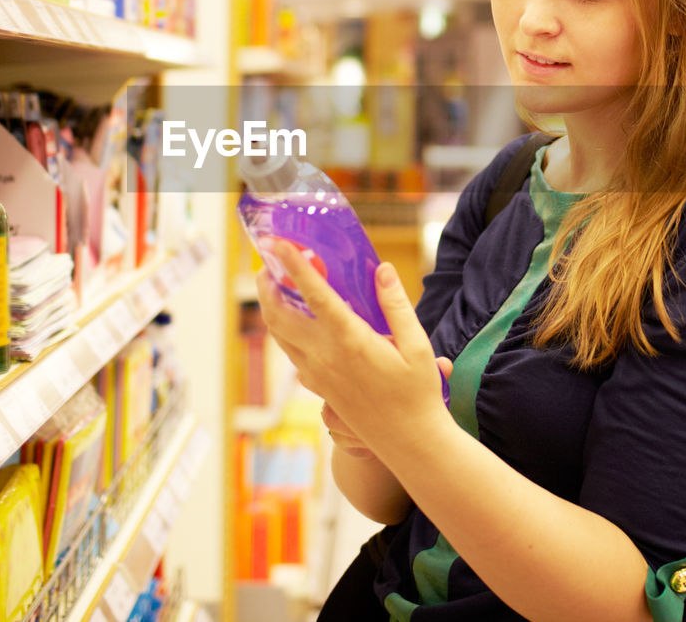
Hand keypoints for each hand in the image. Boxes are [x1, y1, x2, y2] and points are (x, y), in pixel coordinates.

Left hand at [256, 241, 452, 454]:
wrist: (409, 443)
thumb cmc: (418, 393)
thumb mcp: (417, 345)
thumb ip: (396, 304)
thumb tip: (381, 269)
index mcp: (349, 340)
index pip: (313, 294)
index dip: (293, 264)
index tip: (278, 242)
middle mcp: (324, 356)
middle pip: (278, 314)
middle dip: (267, 284)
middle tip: (269, 262)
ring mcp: (316, 374)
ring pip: (279, 334)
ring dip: (271, 307)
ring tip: (275, 284)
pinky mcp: (317, 387)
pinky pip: (290, 352)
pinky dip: (284, 330)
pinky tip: (296, 320)